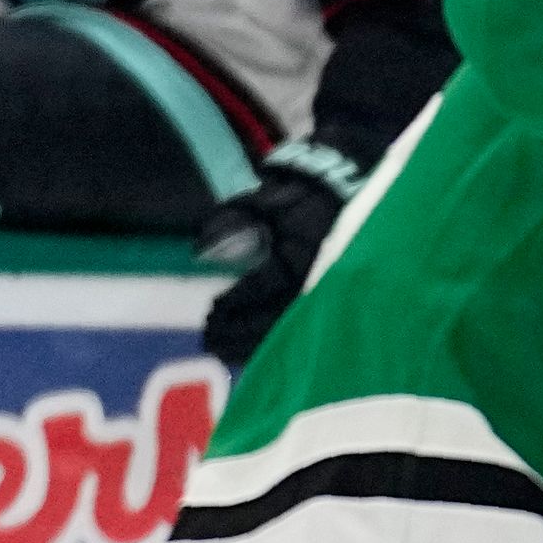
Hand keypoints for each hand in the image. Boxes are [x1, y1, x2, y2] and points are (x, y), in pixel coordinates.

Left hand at [195, 145, 361, 368]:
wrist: (345, 192)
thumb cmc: (298, 196)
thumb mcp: (261, 202)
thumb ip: (228, 222)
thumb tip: (198, 250)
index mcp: (298, 254)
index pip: (261, 287)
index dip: (235, 302)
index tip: (212, 310)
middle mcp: (314, 280)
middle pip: (274, 319)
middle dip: (239, 332)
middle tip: (209, 339)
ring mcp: (326, 292)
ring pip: (289, 329)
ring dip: (255, 344)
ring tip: (225, 351)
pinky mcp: (331, 299)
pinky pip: (302, 327)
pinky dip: (275, 340)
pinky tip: (254, 349)